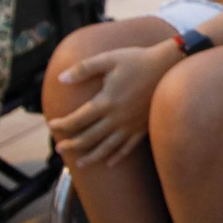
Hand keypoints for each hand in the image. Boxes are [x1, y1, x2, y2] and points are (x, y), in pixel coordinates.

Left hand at [47, 44, 176, 167]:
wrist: (170, 67)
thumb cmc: (138, 60)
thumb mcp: (109, 59)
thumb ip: (84, 68)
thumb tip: (61, 79)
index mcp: (106, 101)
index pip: (77, 119)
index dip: (62, 124)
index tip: (52, 125)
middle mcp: (116, 118)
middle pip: (88, 138)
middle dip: (71, 144)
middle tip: (59, 148)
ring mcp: (130, 126)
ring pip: (106, 148)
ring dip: (91, 157)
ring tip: (79, 163)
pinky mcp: (143, 128)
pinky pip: (127, 147)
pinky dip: (117, 156)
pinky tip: (109, 162)